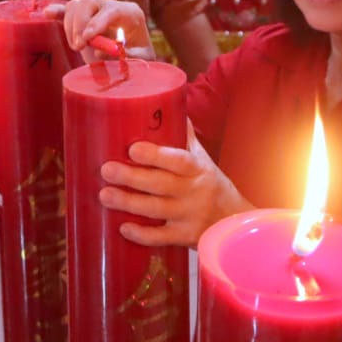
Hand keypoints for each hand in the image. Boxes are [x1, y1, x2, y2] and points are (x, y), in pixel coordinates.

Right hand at [59, 0, 154, 64]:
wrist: (135, 57)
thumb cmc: (139, 57)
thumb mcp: (141, 58)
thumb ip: (125, 55)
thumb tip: (100, 50)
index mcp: (130, 13)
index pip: (112, 9)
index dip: (97, 22)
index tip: (87, 38)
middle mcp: (111, 7)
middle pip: (89, 2)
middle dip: (80, 24)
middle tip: (79, 46)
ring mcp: (95, 11)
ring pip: (75, 6)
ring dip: (70, 27)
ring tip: (77, 47)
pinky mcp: (82, 18)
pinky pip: (66, 10)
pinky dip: (56, 12)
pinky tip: (47, 14)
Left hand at [98, 121, 249, 247]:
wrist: (236, 223)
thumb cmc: (213, 186)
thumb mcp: (204, 162)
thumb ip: (186, 139)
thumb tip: (171, 104)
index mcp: (198, 169)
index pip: (178, 160)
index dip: (156, 155)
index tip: (132, 149)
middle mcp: (195, 192)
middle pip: (161, 184)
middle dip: (131, 177)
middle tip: (106, 170)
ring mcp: (190, 216)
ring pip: (156, 209)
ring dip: (129, 203)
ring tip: (104, 195)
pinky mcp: (185, 237)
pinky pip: (161, 237)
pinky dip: (142, 234)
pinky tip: (122, 227)